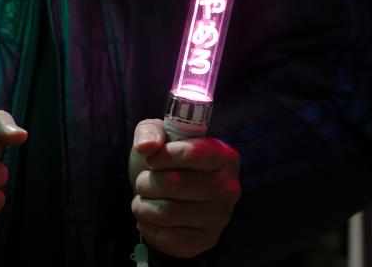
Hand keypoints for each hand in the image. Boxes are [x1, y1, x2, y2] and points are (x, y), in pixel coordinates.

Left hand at [128, 119, 240, 258]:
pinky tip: (148, 219)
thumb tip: (147, 146)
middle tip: (143, 182)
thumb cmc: (166, 159)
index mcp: (224, 156)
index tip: (151, 159)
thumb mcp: (159, 134)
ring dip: (143, 206)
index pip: (191, 153)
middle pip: (176, 184)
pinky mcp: (207, 240)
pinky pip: (172, 239)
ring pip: (168, 212)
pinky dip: (149, 228)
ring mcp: (220, 217)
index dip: (162, 156)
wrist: (169, 191)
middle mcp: (229, 187)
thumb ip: (150, 131)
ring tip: (142, 200)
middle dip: (147, 182)